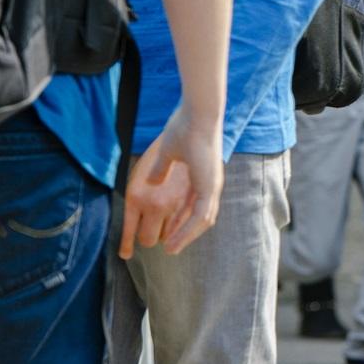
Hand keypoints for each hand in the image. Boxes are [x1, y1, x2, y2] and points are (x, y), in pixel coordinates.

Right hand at [121, 107, 224, 258]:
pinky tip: (174, 241)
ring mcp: (212, 185)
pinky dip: (186, 231)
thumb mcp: (169, 153)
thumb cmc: (184, 126)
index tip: (169, 233)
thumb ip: (161, 168)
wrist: (197, 113)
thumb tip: (151, 180)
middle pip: (201, 217)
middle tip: (170, 247)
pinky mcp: (209, 185)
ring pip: (201, 221)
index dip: (184, 221)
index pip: (196, 206)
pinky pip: (199, 216)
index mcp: (204, 176)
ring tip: (170, 250)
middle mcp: (211, 184)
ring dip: (185, 237)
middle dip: (185, 233)